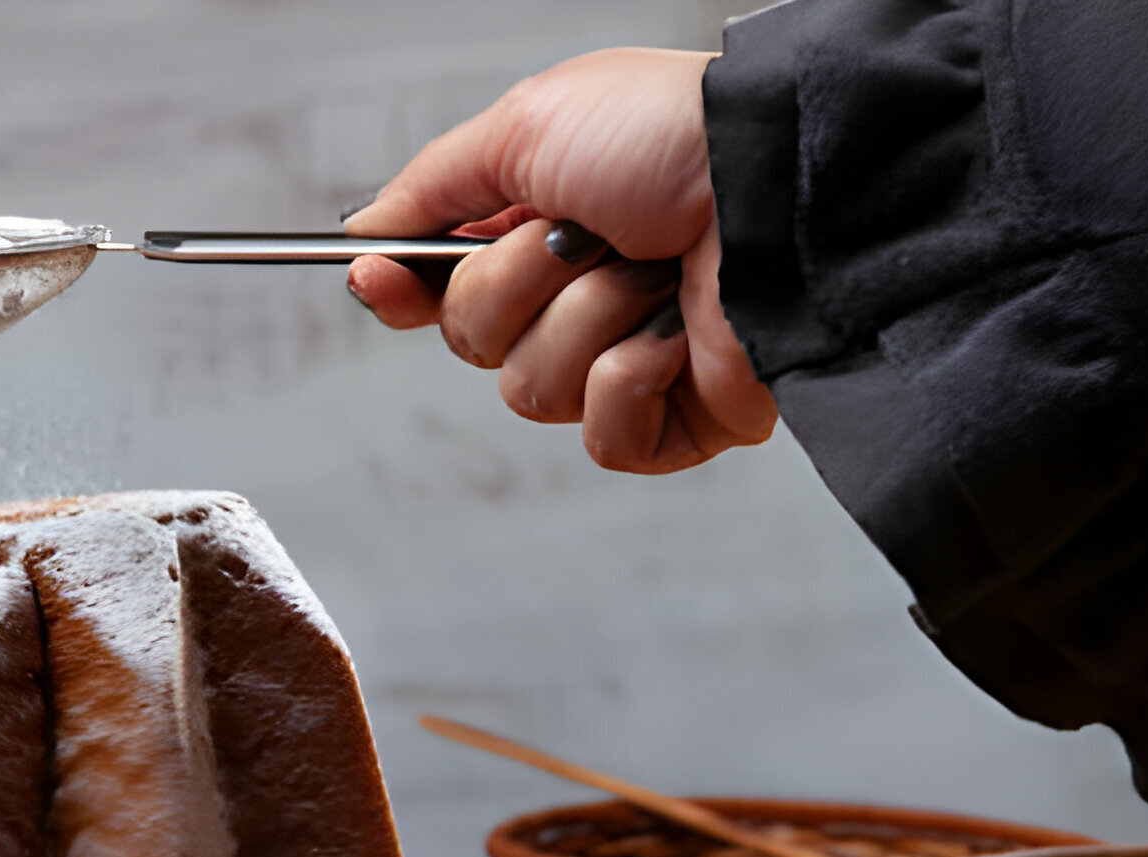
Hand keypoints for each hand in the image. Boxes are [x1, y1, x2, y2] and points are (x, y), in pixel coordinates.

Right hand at [345, 49, 777, 473]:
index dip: (404, 288)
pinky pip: (603, 438)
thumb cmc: (676, 138)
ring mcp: (624, 361)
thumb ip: (435, 185)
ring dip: (587, 321)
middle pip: (473, 340)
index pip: (440, 287)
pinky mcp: (674, 421)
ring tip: (654, 273)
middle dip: (520, 285)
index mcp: (542, 229)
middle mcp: (578, 296)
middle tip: (585, 236)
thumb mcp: (528, 126)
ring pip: (533, 391)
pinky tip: (674, 335)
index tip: (380, 278)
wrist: (782, 192)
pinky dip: (630, 380)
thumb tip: (366, 233)